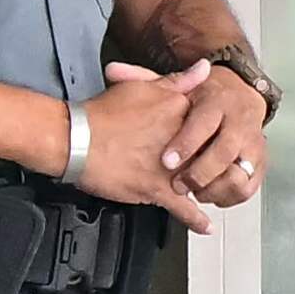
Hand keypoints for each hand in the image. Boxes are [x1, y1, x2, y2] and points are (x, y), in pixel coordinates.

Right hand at [77, 60, 225, 231]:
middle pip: (210, 153)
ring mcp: (170, 167)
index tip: (219, 138)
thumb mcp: (143, 86)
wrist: (75, 138)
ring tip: (214, 192)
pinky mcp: (156, 189)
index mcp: (180, 111)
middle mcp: (181, 140)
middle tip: (219, 167)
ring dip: (208, 187)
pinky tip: (205, 225)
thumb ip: (178, 80)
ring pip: (201, 180)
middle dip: (215, 162)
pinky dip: (195, 218)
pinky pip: (183, 207)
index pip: (211, 122)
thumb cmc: (102, 113)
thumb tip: (204, 68)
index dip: (215, 133)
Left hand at [117, 55, 270, 209]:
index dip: (185, 143)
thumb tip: (113, 70)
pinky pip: (247, 187)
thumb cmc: (205, 98)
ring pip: (239, 173)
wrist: (242, 98)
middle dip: (199, 172)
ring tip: (194, 192)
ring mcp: (252, 144)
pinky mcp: (258, 164)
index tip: (166, 160)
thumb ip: (144, 80)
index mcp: (218, 102)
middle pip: (225, 151)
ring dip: (214, 188)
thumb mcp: (176, 87)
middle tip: (178, 184)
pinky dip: (228, 196)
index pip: (204, 123)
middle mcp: (239, 122)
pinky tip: (209, 197)